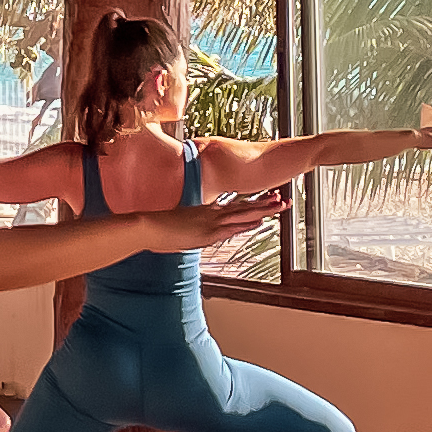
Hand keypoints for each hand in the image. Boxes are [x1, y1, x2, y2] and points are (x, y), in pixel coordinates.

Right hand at [150, 188, 286, 251]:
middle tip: (283, 199)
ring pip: (243, 214)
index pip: (236, 206)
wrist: (148, 227)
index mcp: (207, 211)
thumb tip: (193, 230)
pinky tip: (260, 220)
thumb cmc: (160, 228)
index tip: (267, 199)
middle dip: (265, 204)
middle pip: (244, 207)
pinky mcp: (208, 232)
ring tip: (280, 205)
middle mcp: (212, 214)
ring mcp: (211, 222)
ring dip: (263, 210)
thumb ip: (191, 225)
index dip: (253, 203)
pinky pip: (232, 227)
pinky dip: (247, 223)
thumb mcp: (180, 225)